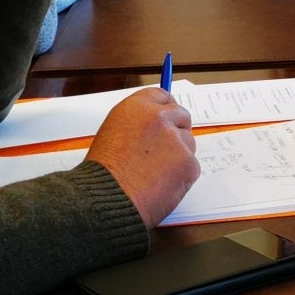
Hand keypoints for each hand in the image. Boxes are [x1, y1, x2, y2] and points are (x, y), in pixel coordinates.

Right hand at [86, 88, 199, 229]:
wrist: (107, 199)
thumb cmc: (102, 173)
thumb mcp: (112, 133)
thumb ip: (137, 124)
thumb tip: (155, 124)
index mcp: (137, 107)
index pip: (162, 96)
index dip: (165, 109)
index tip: (167, 118)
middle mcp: (159, 117)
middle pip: (181, 115)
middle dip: (176, 130)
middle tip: (164, 151)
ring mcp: (177, 139)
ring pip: (188, 143)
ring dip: (178, 156)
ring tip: (153, 174)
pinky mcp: (189, 162)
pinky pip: (191, 167)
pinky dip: (181, 177)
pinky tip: (160, 186)